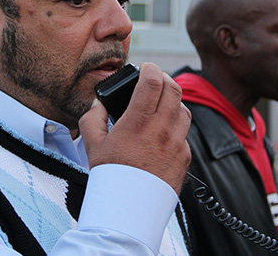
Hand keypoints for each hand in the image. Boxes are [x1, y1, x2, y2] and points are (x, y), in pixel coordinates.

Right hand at [79, 62, 191, 194]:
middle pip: (174, 89)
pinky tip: (162, 132)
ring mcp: (177, 143)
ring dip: (173, 101)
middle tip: (154, 80)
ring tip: (160, 105)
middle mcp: (162, 129)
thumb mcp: (93, 144)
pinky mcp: (185, 157)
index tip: (146, 67)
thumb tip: (99, 104)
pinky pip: (185, 133)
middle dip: (164, 79)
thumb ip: (93, 118)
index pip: (153, 81)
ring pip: (184, 109)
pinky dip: (176, 126)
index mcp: (139, 121)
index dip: (151, 68)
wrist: (129, 209)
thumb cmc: (111, 177)